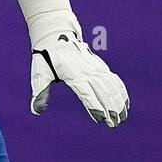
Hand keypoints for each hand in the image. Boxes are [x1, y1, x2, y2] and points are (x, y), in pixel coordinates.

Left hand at [17, 0, 128, 128]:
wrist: (57, 36)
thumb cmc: (47, 58)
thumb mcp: (40, 75)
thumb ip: (40, 93)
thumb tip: (36, 111)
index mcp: (74, 75)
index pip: (87, 93)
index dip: (94, 106)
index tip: (101, 119)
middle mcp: (88, 71)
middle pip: (103, 92)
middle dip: (111, 109)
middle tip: (115, 125)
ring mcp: (96, 68)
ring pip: (112, 87)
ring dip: (119, 103)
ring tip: (122, 118)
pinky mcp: (101, 67)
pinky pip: (115, 80)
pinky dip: (121, 92)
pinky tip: (125, 104)